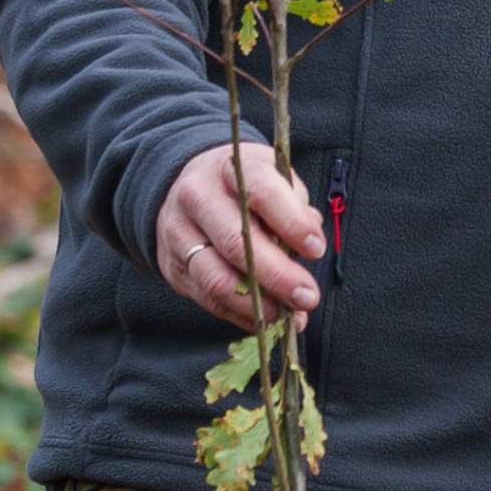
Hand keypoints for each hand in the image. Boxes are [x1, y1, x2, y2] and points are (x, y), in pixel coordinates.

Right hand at [150, 140, 325, 330]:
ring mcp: (179, 234)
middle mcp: (198, 198)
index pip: (261, 193)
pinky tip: (266, 321)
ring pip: (216, 277)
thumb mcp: (273, 177)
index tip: (316, 248)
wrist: (187, 187)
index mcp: (231, 169)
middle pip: (236, 243)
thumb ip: (294, 205)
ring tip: (289, 316)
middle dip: (277, 276)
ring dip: (257, 305)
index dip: (291, 223)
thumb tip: (309, 240)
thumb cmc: (243, 186)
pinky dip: (240, 315)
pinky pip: (207, 298)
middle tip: (308, 296)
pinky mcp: (173, 267)